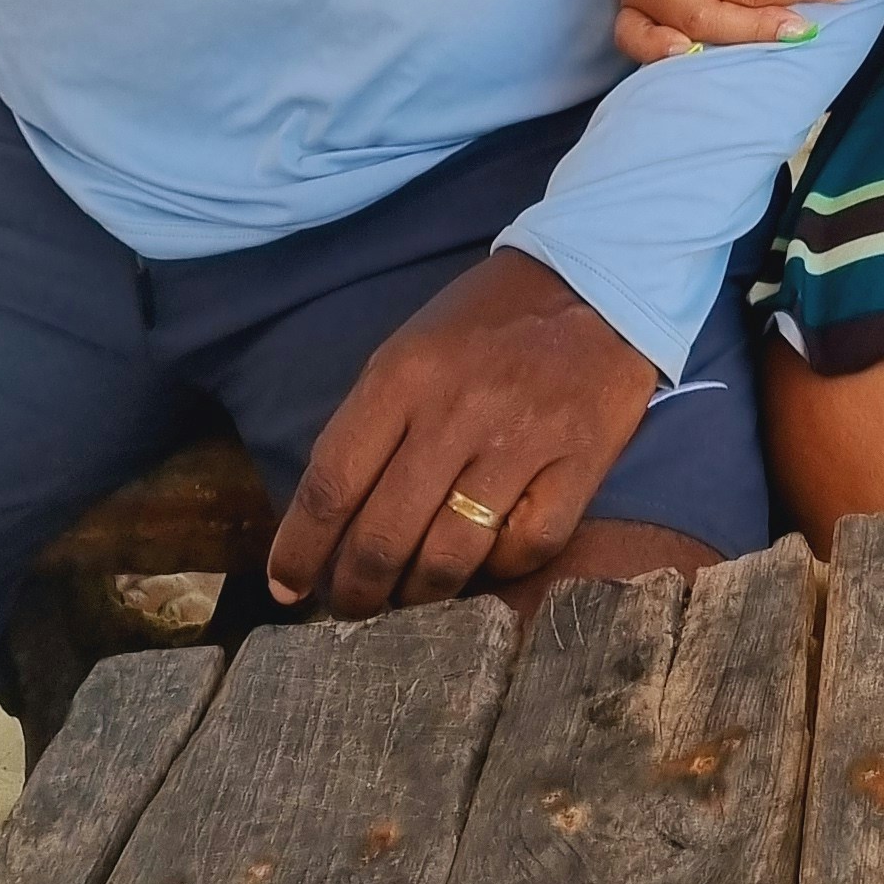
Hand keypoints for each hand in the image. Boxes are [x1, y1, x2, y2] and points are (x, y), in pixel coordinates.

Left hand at [265, 246, 656, 615]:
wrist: (596, 278)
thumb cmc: (488, 319)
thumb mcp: (412, 347)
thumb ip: (373, 423)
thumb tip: (333, 517)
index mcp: (404, 374)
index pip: (332, 482)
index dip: (300, 548)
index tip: (287, 584)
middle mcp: (457, 410)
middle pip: (384, 536)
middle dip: (356, 590)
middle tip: (351, 605)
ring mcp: (522, 439)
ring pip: (451, 557)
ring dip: (420, 593)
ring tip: (411, 596)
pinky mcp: (581, 461)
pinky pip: (526, 548)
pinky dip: (499, 570)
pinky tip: (487, 560)